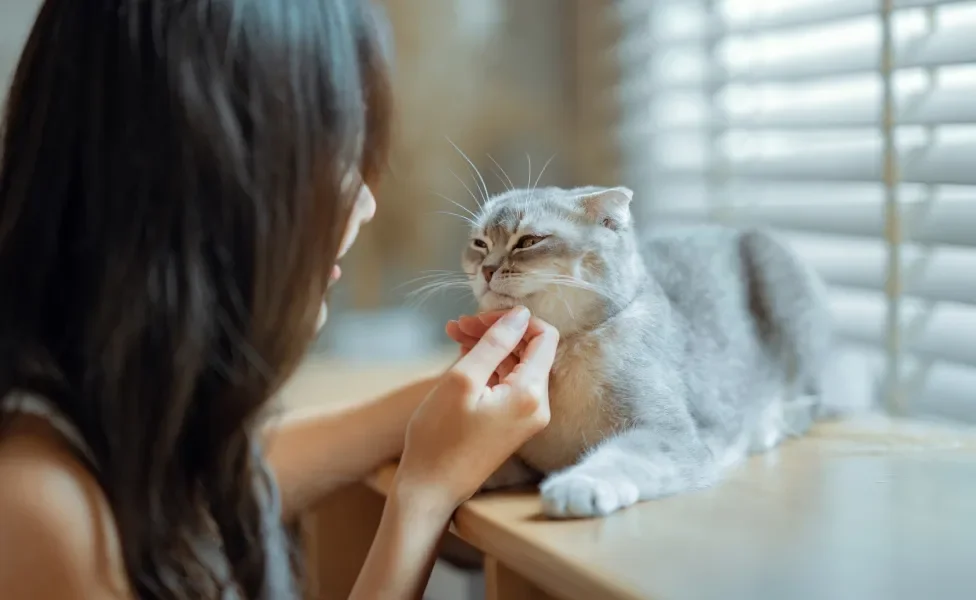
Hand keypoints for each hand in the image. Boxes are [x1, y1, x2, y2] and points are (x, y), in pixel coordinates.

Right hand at [395, 307, 558, 513]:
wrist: (430, 489)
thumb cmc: (439, 436)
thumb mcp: (462, 379)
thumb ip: (495, 343)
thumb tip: (520, 314)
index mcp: (531, 394)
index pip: (544, 337)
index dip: (513, 320)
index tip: (479, 318)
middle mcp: (538, 407)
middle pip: (529, 350)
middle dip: (496, 331)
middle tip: (459, 324)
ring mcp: (527, 418)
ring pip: (516, 366)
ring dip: (489, 347)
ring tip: (455, 335)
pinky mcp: (513, 424)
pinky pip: (508, 384)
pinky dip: (488, 367)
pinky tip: (463, 356)